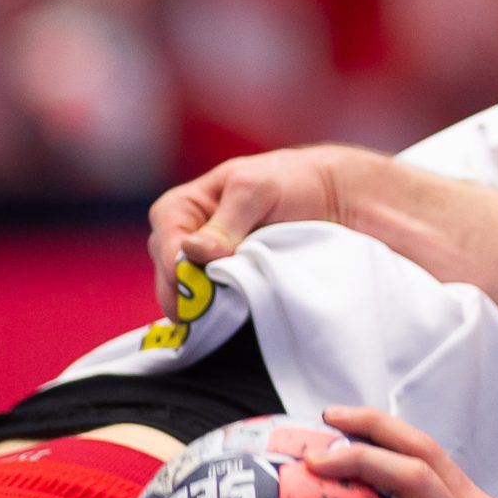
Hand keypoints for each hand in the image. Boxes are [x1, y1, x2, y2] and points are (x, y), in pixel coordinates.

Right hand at [147, 147, 349, 317]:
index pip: (165, 247)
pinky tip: (243, 316)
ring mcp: (206, 268)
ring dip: (213, 307)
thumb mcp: (256, 189)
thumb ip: (227, 220)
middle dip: (193, 295)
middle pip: (172, 280)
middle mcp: (184, 240)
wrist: (332, 196)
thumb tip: (194, 251)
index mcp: (180, 209)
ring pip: (193, 299)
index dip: (179, 270)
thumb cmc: (288, 181)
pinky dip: (227, 315)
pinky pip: (216, 308)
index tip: (205, 287)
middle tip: (221, 308)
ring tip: (239, 309)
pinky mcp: (229, 288)